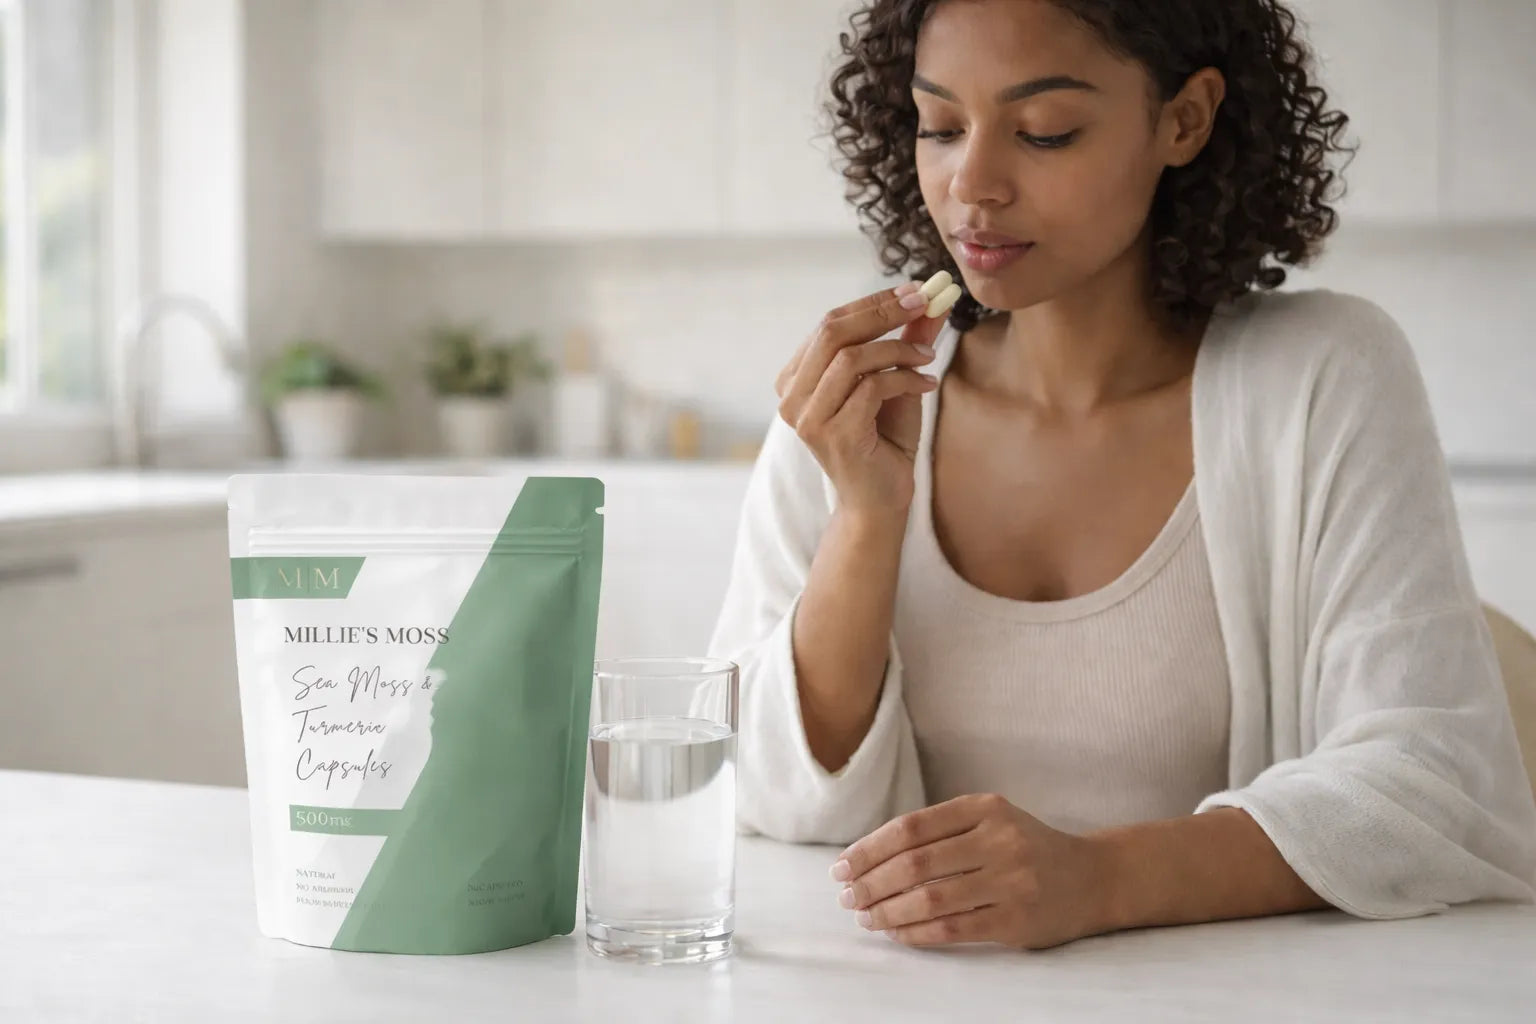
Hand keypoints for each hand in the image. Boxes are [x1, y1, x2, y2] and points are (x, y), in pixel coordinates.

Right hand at [775, 283, 948, 515]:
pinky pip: (871, 388)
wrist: (880, 500)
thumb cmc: (883, 441)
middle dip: (883, 312)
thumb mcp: (895, 382)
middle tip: (925, 303)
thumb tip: (931, 301)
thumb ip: (904, 343)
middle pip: (832, 332)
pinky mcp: (833, 436)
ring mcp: (808, 418)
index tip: (914, 290)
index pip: (829, 323)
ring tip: (928, 357)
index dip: (872, 303)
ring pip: (851, 359)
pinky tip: (927, 386)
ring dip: (898, 350)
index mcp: (797, 379)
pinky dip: (905, 379)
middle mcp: (792, 397)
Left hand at [832, 793, 1113, 949]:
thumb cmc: (1026, 848)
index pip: (911, 827)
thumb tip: (869, 856)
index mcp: (984, 808)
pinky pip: (953, 928)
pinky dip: (917, 933)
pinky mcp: (1017, 919)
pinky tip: (898, 933)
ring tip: (867, 917)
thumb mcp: (990, 820)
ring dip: (888, 911)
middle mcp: (999, 839)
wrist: (1093, 877)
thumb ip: (941, 831)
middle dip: (871, 882)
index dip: (869, 849)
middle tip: (847, 897)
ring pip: (930, 898)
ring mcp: (1010, 880)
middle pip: (915, 863)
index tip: (842, 867)